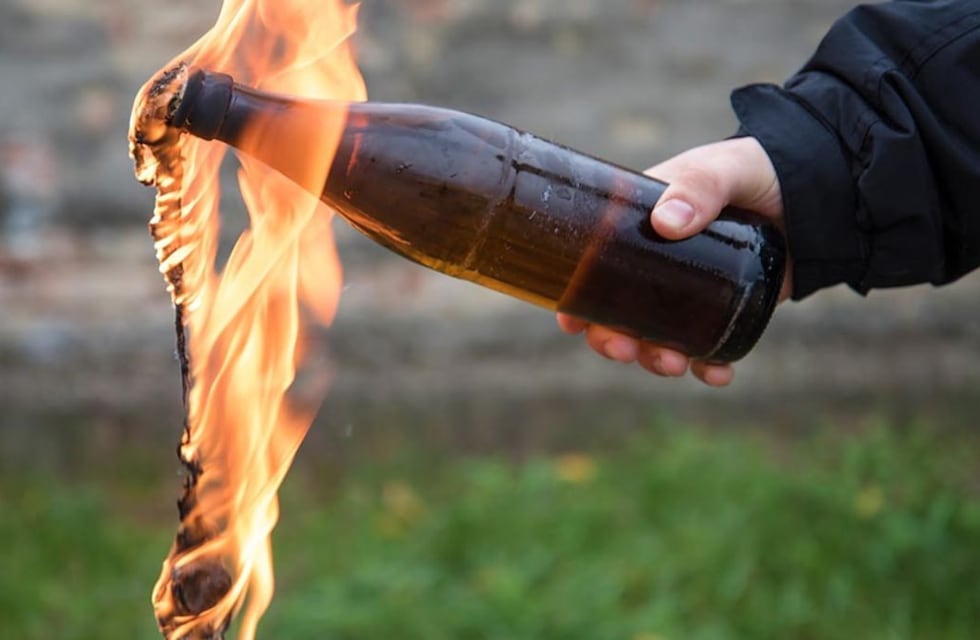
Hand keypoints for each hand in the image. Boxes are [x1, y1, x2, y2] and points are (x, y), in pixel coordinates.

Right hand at [557, 136, 791, 385]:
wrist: (817, 193)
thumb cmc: (757, 169)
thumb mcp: (725, 168)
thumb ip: (699, 187)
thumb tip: (665, 225)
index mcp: (637, 227)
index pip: (592, 266)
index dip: (575, 298)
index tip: (572, 321)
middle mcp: (655, 265)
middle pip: (616, 313)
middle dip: (612, 340)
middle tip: (623, 349)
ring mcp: (689, 293)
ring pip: (655, 337)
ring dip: (653, 359)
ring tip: (672, 365)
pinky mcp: (725, 311)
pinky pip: (707, 349)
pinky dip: (707, 367)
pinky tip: (717, 374)